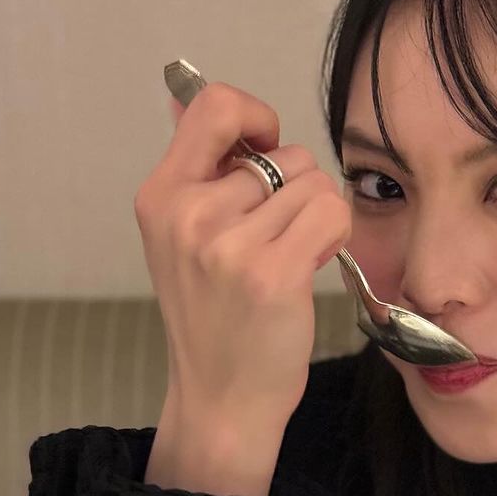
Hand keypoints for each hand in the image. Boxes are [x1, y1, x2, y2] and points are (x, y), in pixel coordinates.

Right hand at [135, 80, 350, 429]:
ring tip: (292, 257)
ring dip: (318, 217)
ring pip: (315, 183)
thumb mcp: (182, 237)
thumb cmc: (214, 318)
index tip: (264, 154)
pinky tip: (313, 264)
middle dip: (297, 190)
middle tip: (277, 237)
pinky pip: (332, 213)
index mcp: (161, 196)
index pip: (214, 105)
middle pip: (284, 153)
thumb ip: (196, 170)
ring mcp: (228, 245)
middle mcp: (188, 214)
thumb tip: (185, 98)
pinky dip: (336, 236)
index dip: (256, 117)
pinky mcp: (273, 273)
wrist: (222, 397)